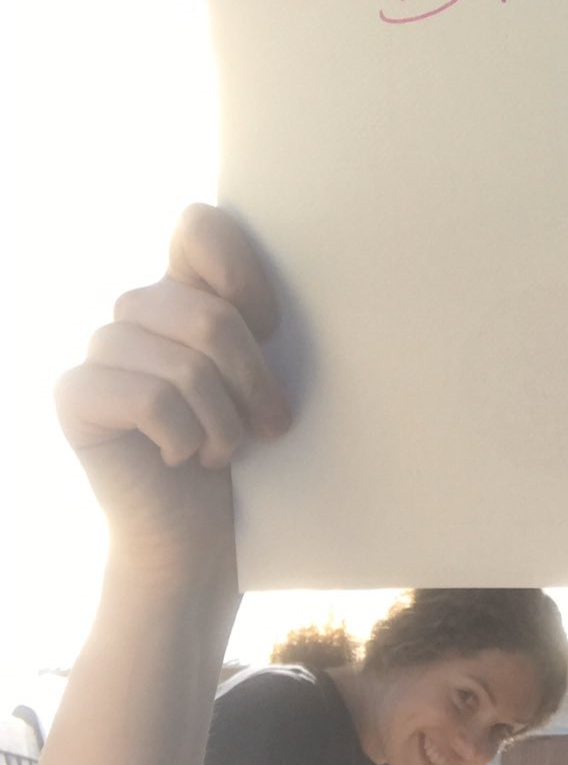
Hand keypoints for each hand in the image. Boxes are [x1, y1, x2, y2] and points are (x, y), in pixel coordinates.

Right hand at [54, 204, 288, 584]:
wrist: (201, 538)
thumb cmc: (249, 455)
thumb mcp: (267, 379)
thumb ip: (259, 322)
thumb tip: (297, 277)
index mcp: (188, 293)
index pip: (201, 226)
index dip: (244, 275)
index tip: (272, 328)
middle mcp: (137, 311)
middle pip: (209, 316)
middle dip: (252, 381)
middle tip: (269, 426)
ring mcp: (100, 351)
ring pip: (184, 365)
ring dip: (223, 423)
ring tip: (223, 450)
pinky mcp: (75, 395)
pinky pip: (150, 399)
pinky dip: (185, 439)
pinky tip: (181, 459)